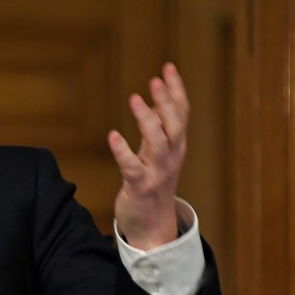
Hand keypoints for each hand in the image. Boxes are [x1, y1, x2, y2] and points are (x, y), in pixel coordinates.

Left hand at [107, 62, 187, 249]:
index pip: (181, 113)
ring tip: (135, 98)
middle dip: (167, 101)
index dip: (176, 90)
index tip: (168, 67)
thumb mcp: (158, 155)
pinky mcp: (140, 186)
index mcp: (176, 146)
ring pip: (158, 142)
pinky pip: (132, 167)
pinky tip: (113, 135)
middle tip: (156, 79)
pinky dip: (123, 151)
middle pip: (174, 124)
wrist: (153, 227)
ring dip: (147, 120)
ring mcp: (158, 172)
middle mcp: (171, 157)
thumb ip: (158, 130)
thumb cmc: (153, 185)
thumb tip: (156, 103)